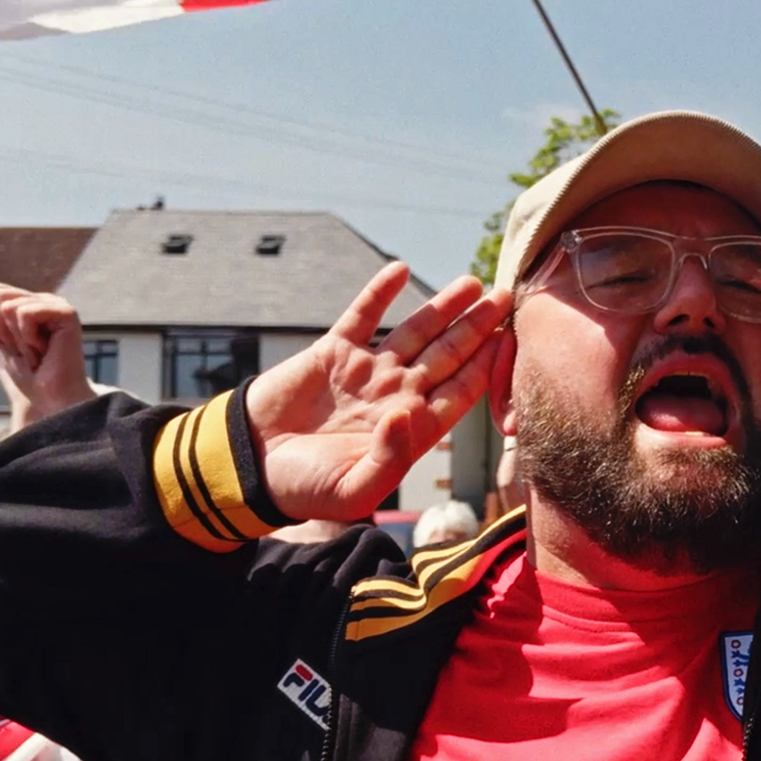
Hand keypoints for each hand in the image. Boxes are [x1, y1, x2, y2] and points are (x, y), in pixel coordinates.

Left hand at [0, 282, 96, 423]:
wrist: (52, 399)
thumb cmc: (30, 376)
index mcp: (30, 302)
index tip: (14, 346)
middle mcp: (44, 299)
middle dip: (1, 330)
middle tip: (25, 350)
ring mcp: (56, 304)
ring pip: (8, 306)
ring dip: (17, 339)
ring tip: (38, 352)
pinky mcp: (66, 313)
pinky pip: (25, 314)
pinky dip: (28, 338)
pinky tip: (47, 349)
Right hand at [244, 263, 508, 522]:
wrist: (250, 467)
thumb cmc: (305, 489)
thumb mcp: (352, 491)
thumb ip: (389, 459)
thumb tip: (410, 414)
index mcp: (410, 429)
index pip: (460, 393)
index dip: (486, 367)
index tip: (510, 342)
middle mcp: (395, 395)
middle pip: (447, 355)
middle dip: (477, 328)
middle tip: (506, 298)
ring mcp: (366, 372)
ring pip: (414, 331)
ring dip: (443, 307)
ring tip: (471, 282)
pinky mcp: (332, 353)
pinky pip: (362, 316)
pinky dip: (380, 292)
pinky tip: (400, 269)